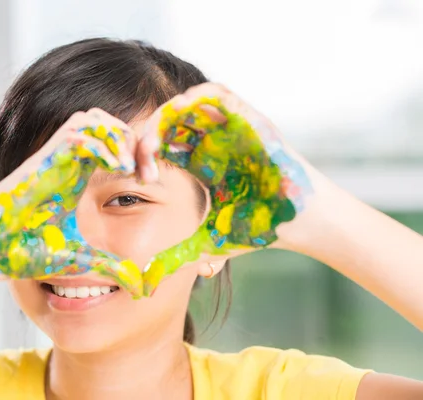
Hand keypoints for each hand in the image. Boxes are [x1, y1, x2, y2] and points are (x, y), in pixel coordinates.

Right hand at [0, 109, 149, 295]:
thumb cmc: (23, 254)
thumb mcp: (79, 259)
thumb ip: (108, 265)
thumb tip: (140, 284)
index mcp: (78, 181)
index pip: (113, 147)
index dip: (138, 155)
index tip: (152, 179)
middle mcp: (67, 164)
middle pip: (105, 123)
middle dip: (132, 138)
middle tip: (147, 168)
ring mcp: (53, 159)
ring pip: (91, 118)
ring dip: (116, 133)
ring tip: (131, 164)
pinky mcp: (41, 161)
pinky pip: (75, 132)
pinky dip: (101, 141)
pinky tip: (117, 166)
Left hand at [138, 83, 313, 294]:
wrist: (300, 223)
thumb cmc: (260, 229)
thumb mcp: (208, 243)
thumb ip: (179, 256)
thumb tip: (148, 280)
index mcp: (201, 164)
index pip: (162, 145)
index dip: (143, 154)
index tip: (138, 175)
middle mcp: (212, 142)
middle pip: (170, 121)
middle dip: (149, 133)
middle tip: (141, 156)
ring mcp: (229, 129)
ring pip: (188, 103)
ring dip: (166, 114)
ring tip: (156, 139)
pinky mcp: (247, 120)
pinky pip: (217, 94)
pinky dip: (194, 98)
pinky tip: (180, 117)